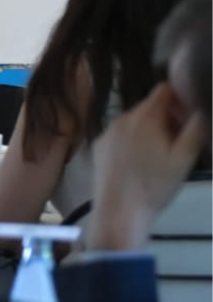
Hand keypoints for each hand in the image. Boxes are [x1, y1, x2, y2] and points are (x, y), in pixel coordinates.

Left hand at [86, 83, 209, 250]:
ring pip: (135, 121)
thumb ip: (196, 130)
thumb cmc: (156, 185)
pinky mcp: (99, 145)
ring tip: (161, 157)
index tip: (189, 119)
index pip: (164, 90)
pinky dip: (133, 140)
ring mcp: (107, 131)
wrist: (120, 211)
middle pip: (150, 106)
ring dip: (151, 130)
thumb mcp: (184, 158)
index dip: (181, 100)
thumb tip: (202, 109)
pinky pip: (121, 134)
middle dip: (167, 118)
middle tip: (179, 143)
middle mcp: (122, 118)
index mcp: (145, 117)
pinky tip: (140, 163)